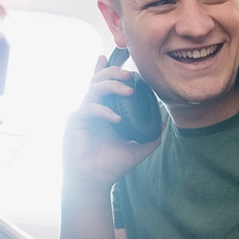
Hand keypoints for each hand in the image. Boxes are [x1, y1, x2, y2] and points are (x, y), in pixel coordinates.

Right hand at [63, 56, 160, 189]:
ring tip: (128, 91)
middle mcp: (91, 110)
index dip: (103, 69)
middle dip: (113, 74)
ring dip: (111, 87)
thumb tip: (163, 122)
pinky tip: (116, 119)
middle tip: (130, 76)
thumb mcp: (137, 148)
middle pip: (97, 81)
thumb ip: (150, 136)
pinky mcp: (74, 124)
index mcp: (103, 112)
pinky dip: (103, 111)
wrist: (95, 182)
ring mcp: (82, 115)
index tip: (108, 56)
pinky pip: (88, 109)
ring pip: (93, 90)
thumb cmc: (111, 166)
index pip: (102, 86)